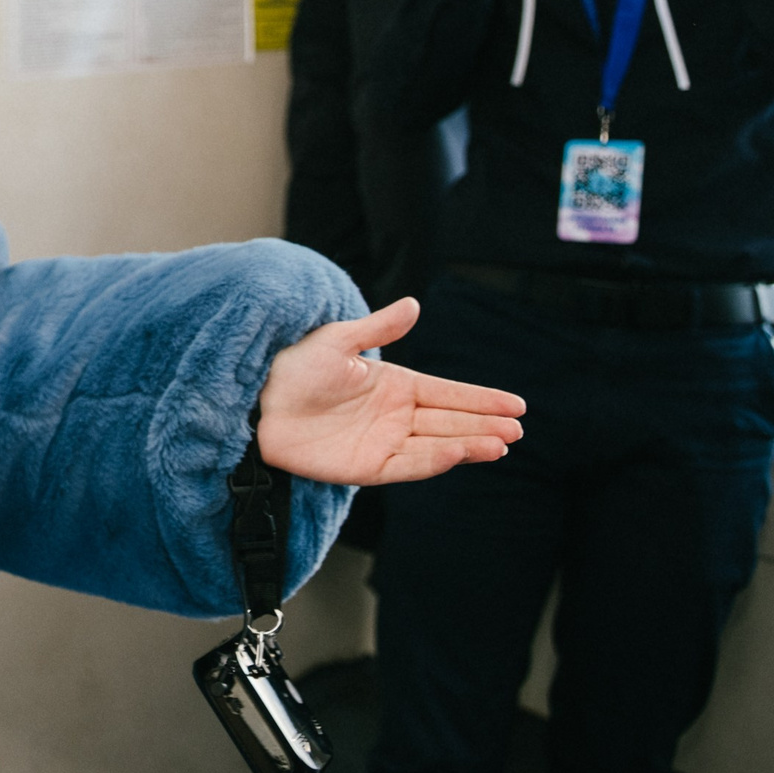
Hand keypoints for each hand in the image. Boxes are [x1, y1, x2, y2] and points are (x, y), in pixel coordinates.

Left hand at [255, 299, 524, 485]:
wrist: (255, 402)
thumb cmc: (291, 367)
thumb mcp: (337, 341)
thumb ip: (377, 329)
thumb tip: (414, 305)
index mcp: (393, 384)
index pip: (448, 393)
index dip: (482, 399)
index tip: (518, 404)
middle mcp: (394, 415)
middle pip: (450, 421)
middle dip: (485, 424)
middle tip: (518, 428)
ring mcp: (382, 442)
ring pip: (437, 445)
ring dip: (470, 445)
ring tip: (502, 443)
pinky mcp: (366, 467)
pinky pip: (408, 465)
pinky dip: (436, 460)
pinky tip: (461, 452)